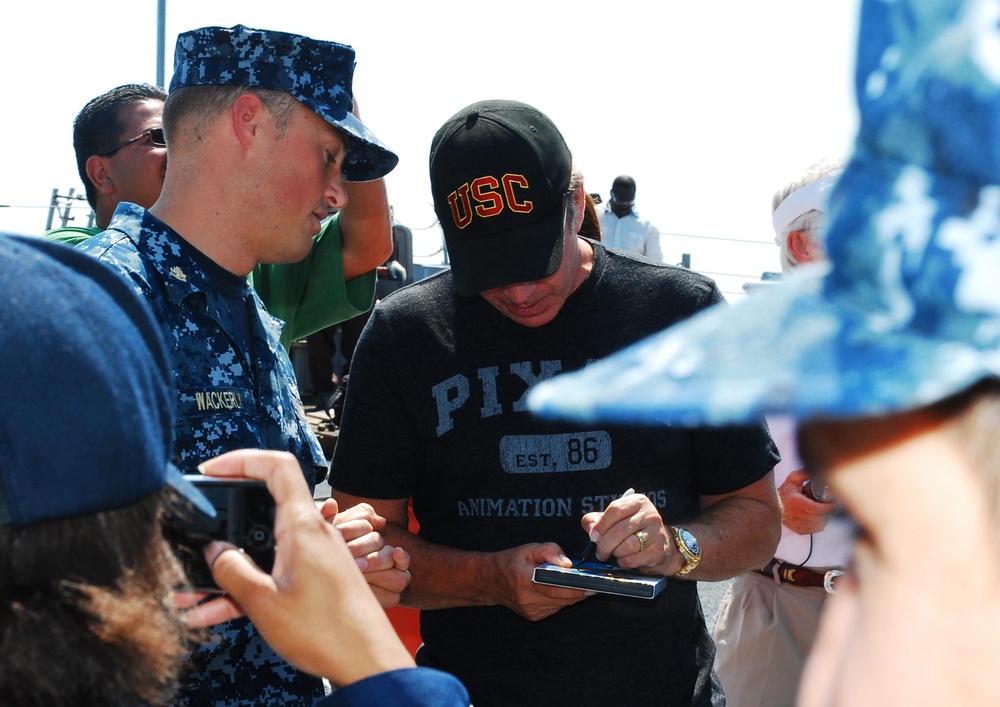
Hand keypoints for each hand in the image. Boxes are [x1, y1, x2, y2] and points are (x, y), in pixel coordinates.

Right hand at [181, 449, 414, 685]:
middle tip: (194, 540)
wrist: (368, 661)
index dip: (243, 459)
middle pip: (262, 510)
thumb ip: (233, 572)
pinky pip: (272, 572)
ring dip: (229, 569)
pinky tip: (214, 612)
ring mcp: (314, 555)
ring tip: (191, 597)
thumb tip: (215, 551)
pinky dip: (246, 587)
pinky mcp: (315, 577)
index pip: (278, 467)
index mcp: (303, 526)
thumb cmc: (328, 631)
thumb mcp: (265, 603)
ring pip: (262, 549)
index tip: (213, 469)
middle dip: (224, 526)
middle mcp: (311, 533)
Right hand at [493, 543, 590, 620]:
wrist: (491, 581)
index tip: (591, 585)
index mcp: (525, 579)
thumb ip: (550, 551)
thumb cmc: (511, 562)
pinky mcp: (534, 616)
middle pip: (562, 598)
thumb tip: (568, 563)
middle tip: (591, 583)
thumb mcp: (529, 549)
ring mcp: (531, 610)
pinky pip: (555, 608)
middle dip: (578, 591)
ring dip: (570, 595)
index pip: (555, 588)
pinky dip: (561, 600)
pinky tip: (558, 590)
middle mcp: (528, 599)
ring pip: (561, 605)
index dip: (575, 588)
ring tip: (573, 583)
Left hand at [581, 491, 678, 575]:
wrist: (659, 546)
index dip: (601, 525)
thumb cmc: (632, 530)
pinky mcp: (659, 550)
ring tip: (614, 554)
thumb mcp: (614, 520)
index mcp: (637, 501)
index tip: (593, 536)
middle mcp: (649, 514)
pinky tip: (624, 559)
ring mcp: (657, 532)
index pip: (615, 509)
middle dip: (604, 544)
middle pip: (619, 530)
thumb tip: (590, 528)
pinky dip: (624, 562)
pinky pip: (634, 559)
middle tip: (599, 552)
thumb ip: (596, 520)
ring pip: (627, 546)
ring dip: (615, 553)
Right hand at [779, 469, 835, 534]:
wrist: (773, 505)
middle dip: (828, 511)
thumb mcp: (793, 479)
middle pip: (818, 516)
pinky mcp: (798, 530)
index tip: (833, 503)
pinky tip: (818, 517)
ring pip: (818, 524)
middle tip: (831, 505)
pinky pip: (815, 529)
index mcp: (794, 501)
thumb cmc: (784, 492)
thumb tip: (818, 471)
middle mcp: (795, 515)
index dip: (827, 507)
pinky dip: (820, 524)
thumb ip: (804, 474)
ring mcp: (796, 524)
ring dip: (825, 517)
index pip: (815, 508)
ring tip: (824, 510)